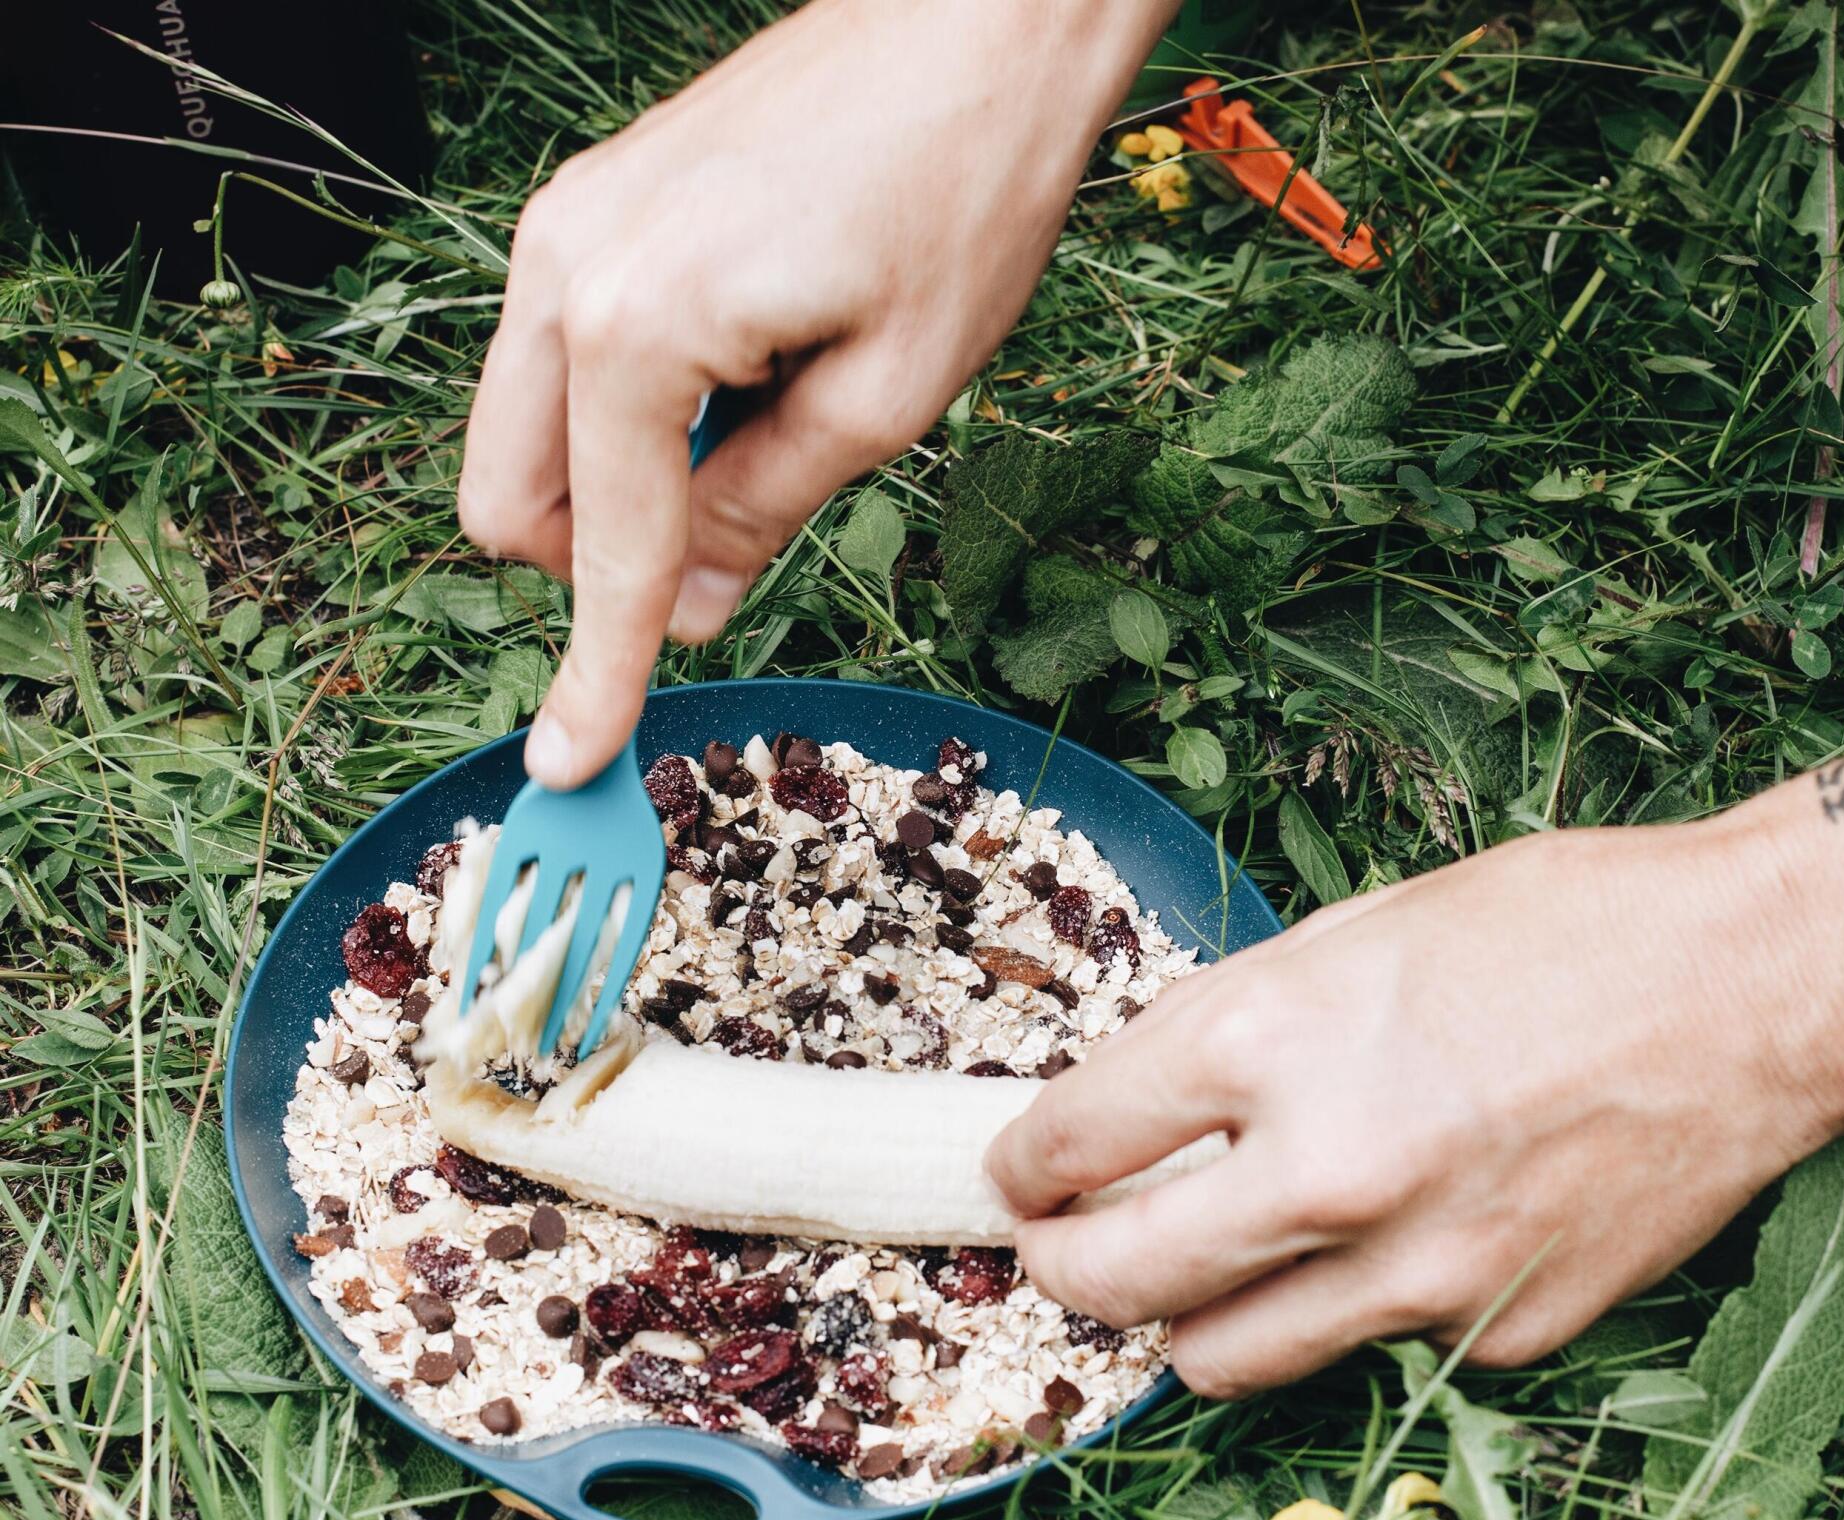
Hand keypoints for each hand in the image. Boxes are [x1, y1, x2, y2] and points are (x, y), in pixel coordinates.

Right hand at [459, 0, 1177, 787]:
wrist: (977, 14)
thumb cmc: (961, 186)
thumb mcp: (889, 395)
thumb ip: (763, 510)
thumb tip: (688, 607)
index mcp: (632, 325)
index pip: (606, 554)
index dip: (595, 673)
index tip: (567, 766)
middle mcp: (563, 269)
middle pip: (511, 503)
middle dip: (597, 569)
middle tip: (723, 557)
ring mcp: (566, 228)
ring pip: (524, 433)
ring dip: (612, 490)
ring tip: (758, 442)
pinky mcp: (594, 209)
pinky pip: (562, 361)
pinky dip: (625, 418)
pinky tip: (738, 382)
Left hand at [986, 762, 1843, 1397]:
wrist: (1753, 983)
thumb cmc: (1559, 924)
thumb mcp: (1352, 933)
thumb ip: (1235, 1028)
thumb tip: (1144, 1101)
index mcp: (1272, 1040)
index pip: (1075, 1141)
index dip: (1023, 1167)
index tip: (1016, 1175)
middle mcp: (1327, 1170)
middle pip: (1117, 1281)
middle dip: (1059, 1271)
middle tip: (1055, 1250)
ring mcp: (1419, 1271)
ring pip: (1221, 1357)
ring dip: (1181, 1318)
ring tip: (1191, 1268)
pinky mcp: (1499, 1331)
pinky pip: (1371, 1343)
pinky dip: (1345, 1305)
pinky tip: (1385, 1238)